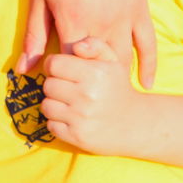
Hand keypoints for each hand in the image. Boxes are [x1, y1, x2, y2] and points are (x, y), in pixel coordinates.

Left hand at [17, 0, 155, 86]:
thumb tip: (24, 70)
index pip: (69, 67)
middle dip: (89, 83)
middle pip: (98, 69)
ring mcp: (124, 16)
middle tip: (82, 92)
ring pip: (123, 60)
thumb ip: (33, 36)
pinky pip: (149, 43)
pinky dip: (148, 65)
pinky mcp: (139, 7)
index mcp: (72, 22)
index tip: (57, 84)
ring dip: (114, 77)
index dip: (63, 78)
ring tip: (106, 90)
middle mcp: (101, 23)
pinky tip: (145, 83)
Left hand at [41, 38, 142, 155]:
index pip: (53, 64)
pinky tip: (72, 118)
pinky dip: (58, 122)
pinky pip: (51, 125)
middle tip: (68, 88)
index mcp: (95, 73)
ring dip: (54, 104)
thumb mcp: (113, 61)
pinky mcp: (77, 136)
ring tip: (69, 103)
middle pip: (48, 85)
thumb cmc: (118, 87)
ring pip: (46, 105)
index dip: (54, 65)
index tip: (62, 70)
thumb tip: (77, 46)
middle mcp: (88, 95)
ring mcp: (81, 118)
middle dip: (55, 85)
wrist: (135, 124)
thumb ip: (95, 46)